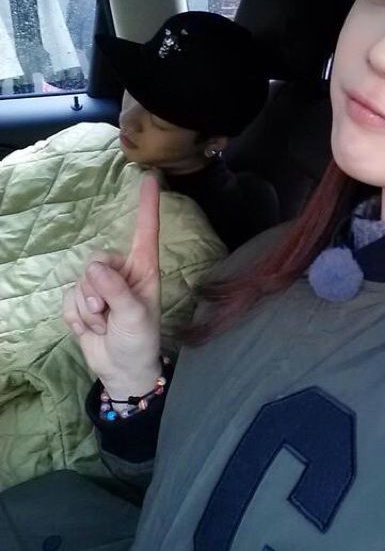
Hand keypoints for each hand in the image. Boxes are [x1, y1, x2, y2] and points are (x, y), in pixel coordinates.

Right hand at [63, 175, 161, 398]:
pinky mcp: (81, 302)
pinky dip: (77, 318)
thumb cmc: (139, 341)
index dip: (147, 207)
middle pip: (97, 261)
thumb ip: (115, 290)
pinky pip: (67, 300)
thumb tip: (94, 267)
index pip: (145, 233)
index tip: (152, 180)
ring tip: (105, 324)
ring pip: (80, 283)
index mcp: (143, 270)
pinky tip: (92, 329)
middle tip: (109, 315)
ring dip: (89, 310)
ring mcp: (100, 287)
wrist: (121, 370)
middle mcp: (122, 272)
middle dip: (97, 292)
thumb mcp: (134, 316)